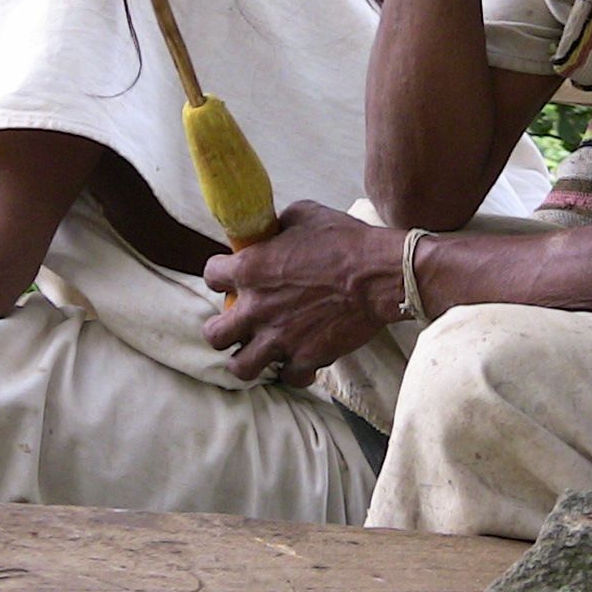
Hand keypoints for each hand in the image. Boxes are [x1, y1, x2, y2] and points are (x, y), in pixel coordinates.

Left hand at [202, 201, 401, 387]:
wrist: (381, 274)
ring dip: (246, 358)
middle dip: (221, 329)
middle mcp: (256, 308)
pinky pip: (287, 377)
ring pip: (240, 367)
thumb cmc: (345, 240)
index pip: (210, 276)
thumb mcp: (304, 214)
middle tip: (236, 324)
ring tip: (257, 351)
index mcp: (250, 269)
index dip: (220, 275)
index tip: (230, 278)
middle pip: (213, 334)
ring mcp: (279, 338)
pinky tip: (298, 358)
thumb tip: (272, 231)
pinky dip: (291, 370)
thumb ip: (278, 227)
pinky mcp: (306, 358)